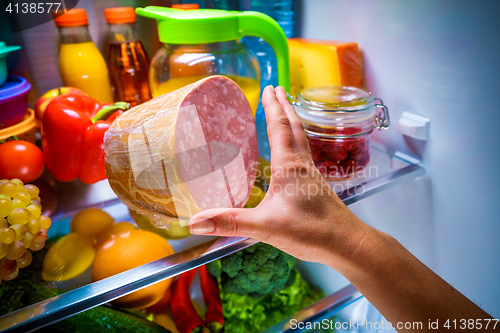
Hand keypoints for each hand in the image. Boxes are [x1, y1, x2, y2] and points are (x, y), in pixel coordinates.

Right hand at [188, 86, 376, 269]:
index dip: (272, 107)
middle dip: (284, 106)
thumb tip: (196, 221)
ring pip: (302, 139)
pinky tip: (294, 152)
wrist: (347, 243)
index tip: (268, 88)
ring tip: (287, 109)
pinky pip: (305, 154)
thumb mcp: (266, 227)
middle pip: (293, 127)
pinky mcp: (317, 185)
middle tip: (278, 88)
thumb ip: (231, 222)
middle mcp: (302, 165)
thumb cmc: (312, 232)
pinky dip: (297, 141)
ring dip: (292, 120)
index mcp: (289, 167)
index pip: (279, 128)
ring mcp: (312, 174)